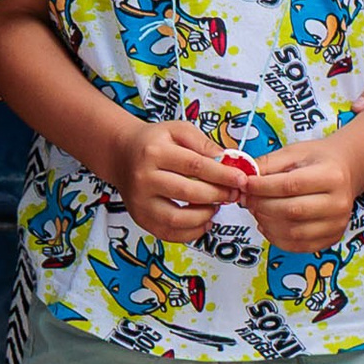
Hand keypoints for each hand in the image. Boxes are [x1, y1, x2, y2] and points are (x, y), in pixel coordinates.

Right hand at [116, 117, 244, 244]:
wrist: (122, 154)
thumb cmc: (154, 142)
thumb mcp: (178, 130)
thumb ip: (204, 143)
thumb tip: (229, 161)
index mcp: (155, 152)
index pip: (195, 165)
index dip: (222, 174)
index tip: (241, 179)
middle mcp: (144, 178)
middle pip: (188, 192)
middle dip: (217, 195)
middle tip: (233, 195)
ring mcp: (140, 201)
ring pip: (177, 218)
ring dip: (204, 216)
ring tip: (217, 207)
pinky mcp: (140, 218)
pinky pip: (168, 233)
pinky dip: (190, 232)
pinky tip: (204, 221)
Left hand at [246, 135, 360, 250]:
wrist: (346, 171)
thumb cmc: (319, 161)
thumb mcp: (295, 152)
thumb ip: (268, 164)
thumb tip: (243, 178)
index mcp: (332, 176)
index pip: (291, 185)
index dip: (263, 187)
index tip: (246, 184)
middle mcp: (339, 203)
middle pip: (291, 211)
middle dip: (262, 206)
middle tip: (247, 198)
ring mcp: (337, 224)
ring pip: (293, 232)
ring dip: (267, 223)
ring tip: (257, 210)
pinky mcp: (332, 238)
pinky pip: (298, 246)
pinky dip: (276, 238)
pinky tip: (268, 224)